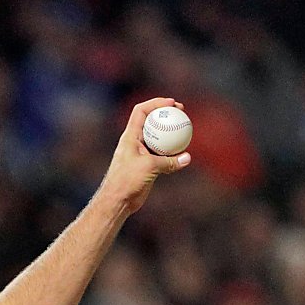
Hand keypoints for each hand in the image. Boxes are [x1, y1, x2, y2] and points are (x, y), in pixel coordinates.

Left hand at [98, 97, 191, 216]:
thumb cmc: (127, 181)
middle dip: (166, 114)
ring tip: (186, 129)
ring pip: (158, 138)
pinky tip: (185, 153)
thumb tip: (187, 158)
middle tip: (182, 112)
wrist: (117, 201)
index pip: (141, 111)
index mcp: (130, 136)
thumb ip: (169, 162)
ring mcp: (141, 154)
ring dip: (171, 133)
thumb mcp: (149, 167)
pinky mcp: (147, 166)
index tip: (172, 103)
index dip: (156, 103)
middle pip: (151, 121)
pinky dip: (172, 152)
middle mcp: (135, 142)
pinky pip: (162, 155)